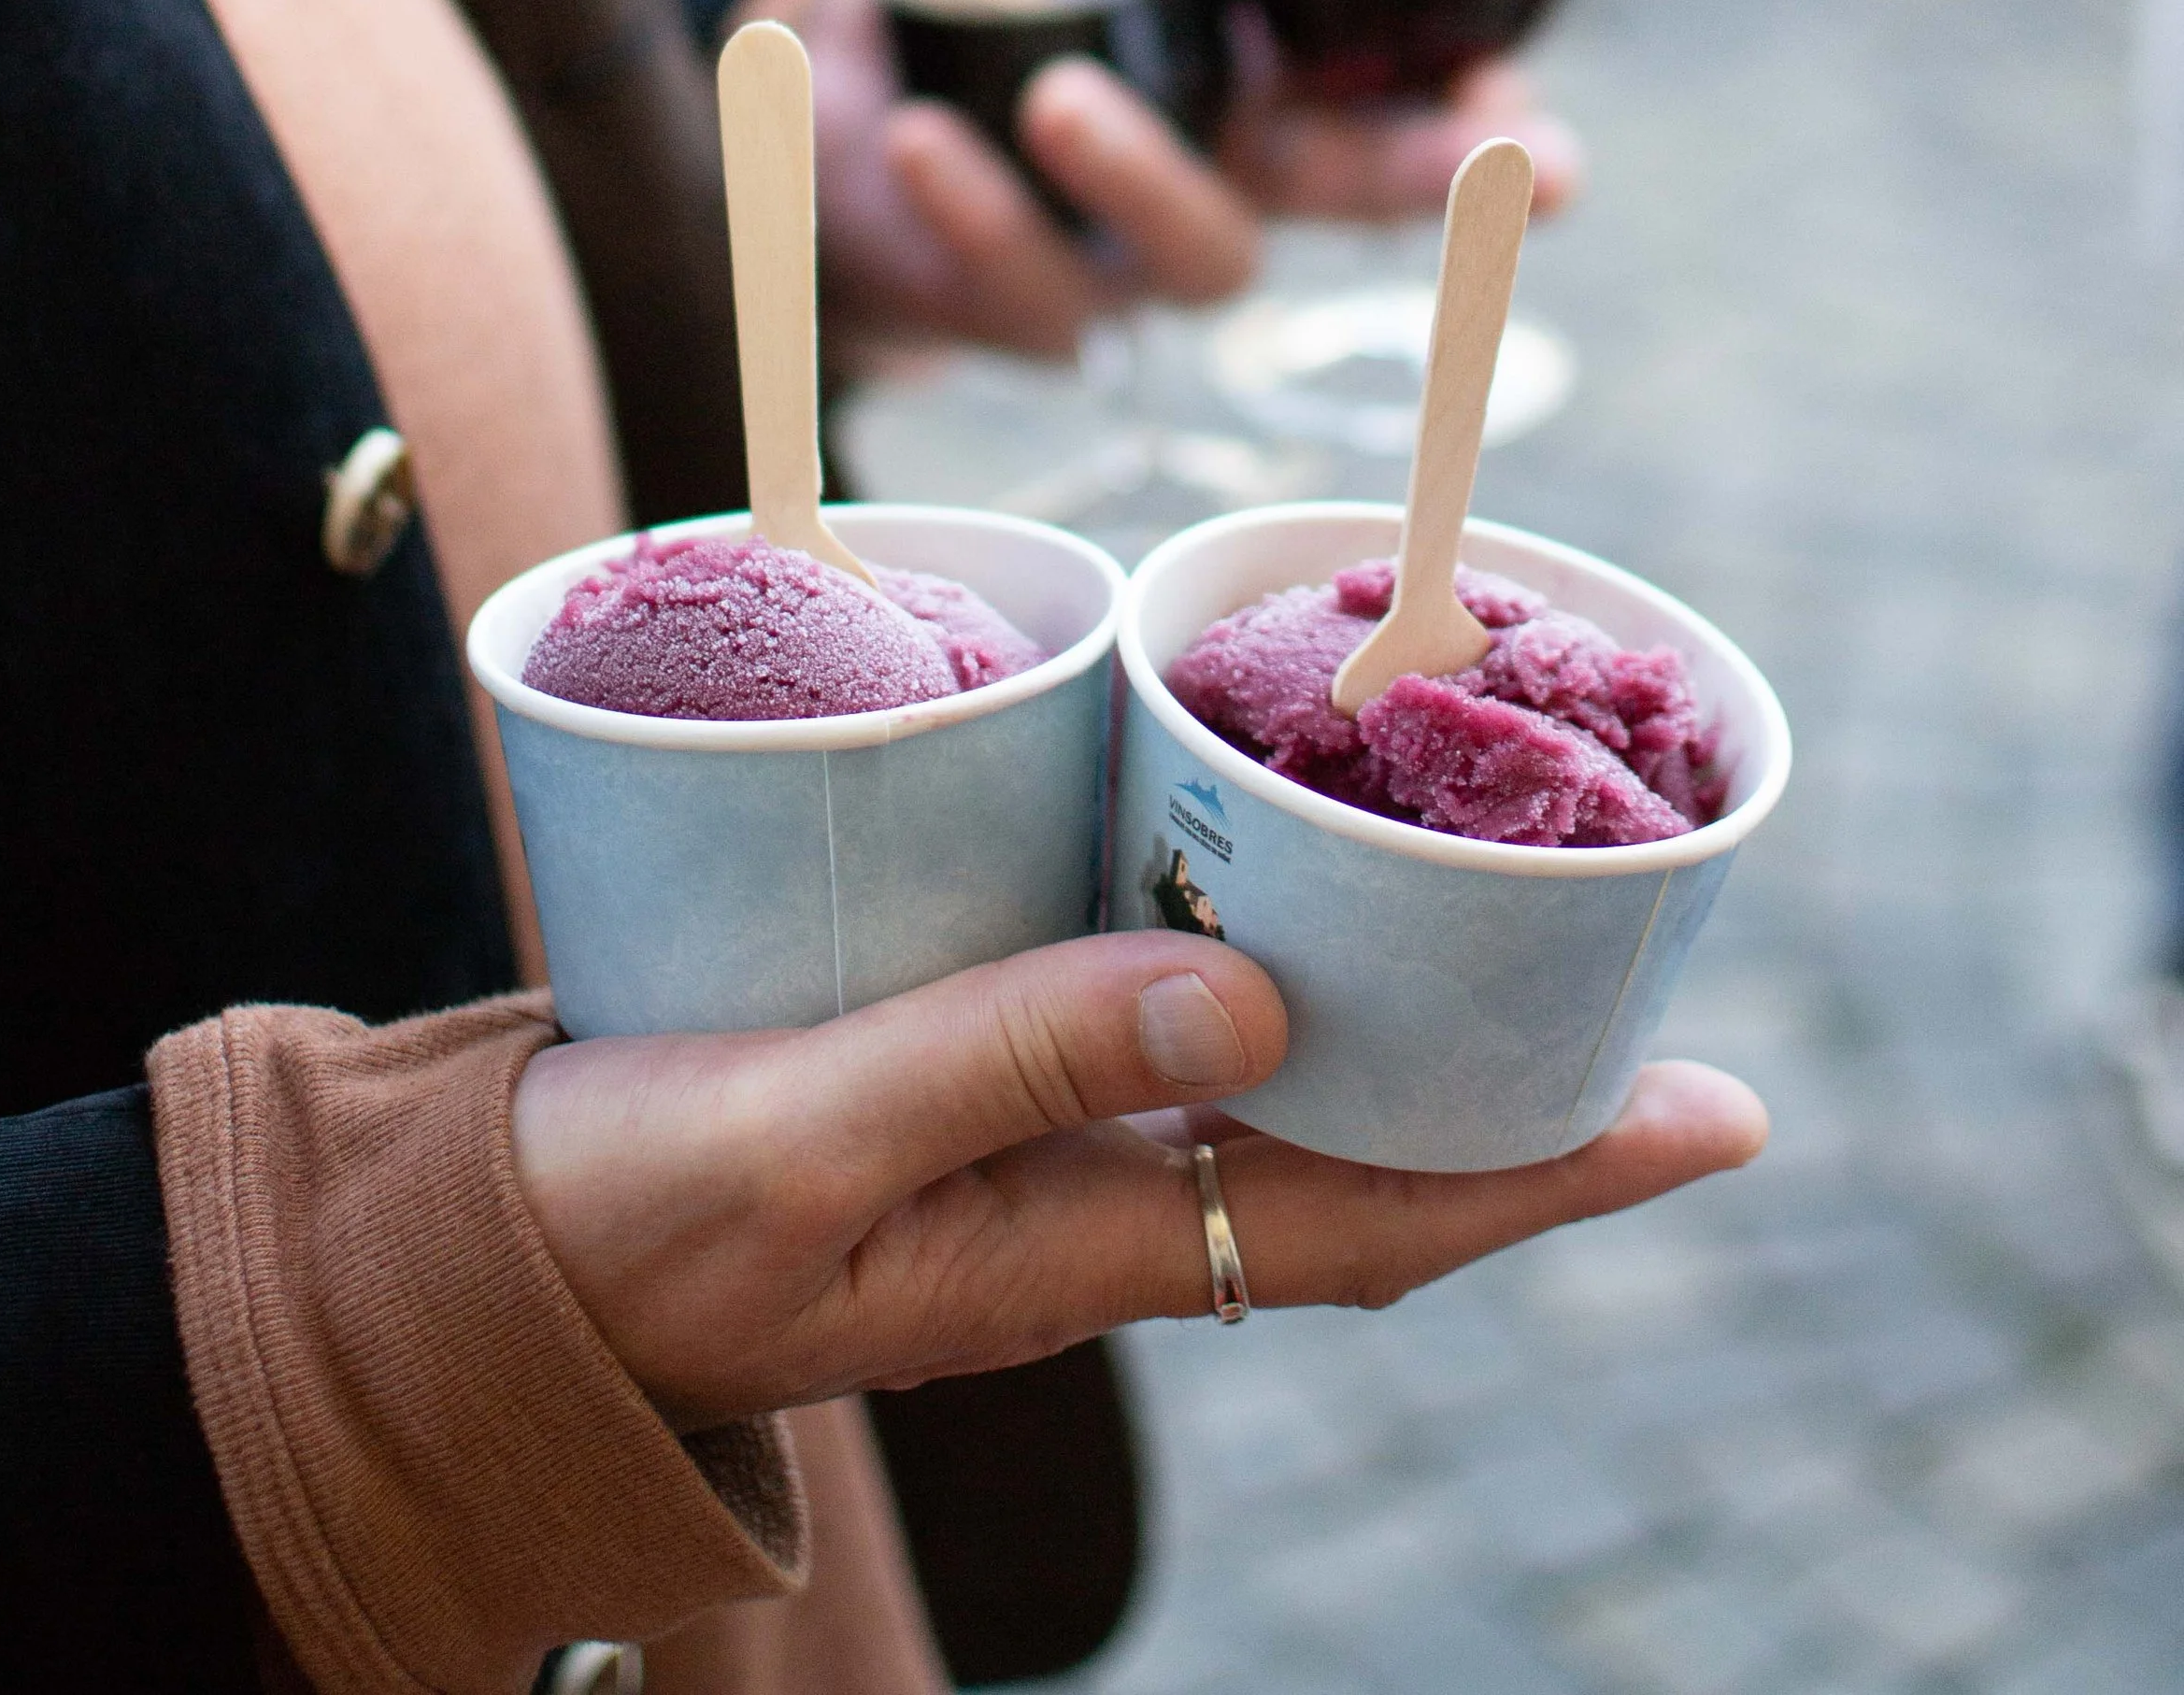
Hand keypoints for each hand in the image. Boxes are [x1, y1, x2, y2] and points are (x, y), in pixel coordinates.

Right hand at [513, 932, 1765, 1427]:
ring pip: (1271, 1114)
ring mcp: (1029, 1170)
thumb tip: (1260, 996)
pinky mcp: (964, 1105)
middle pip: (1359, 1170)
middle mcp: (1085, 1217)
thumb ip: (1011, 1052)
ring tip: (1513, 948)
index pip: (1368, 1213)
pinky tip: (1269, 918)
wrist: (480, 1272)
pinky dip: (1257, 994)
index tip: (1711, 1123)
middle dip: (1521, 1110)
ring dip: (1403, 1046)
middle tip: (1668, 1021)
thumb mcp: (807, 1132)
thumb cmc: (625, 1213)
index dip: (1548, 1171)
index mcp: (1072, 1241)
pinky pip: (1162, 1061)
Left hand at [742, 0, 1580, 367]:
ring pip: (1202, 260)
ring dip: (1145, 179)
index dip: (1497, 138)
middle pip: (1365, 200)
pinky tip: (923, 145)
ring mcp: (1129, 249)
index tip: (1550, 142)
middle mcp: (1227, 165)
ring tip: (1058, 103)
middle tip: (1487, 164)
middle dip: (1438, 192)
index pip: (1415, 110)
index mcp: (1271, 67)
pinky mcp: (1014, 302)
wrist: (807, 54)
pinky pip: (1028, 291)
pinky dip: (977, 215)